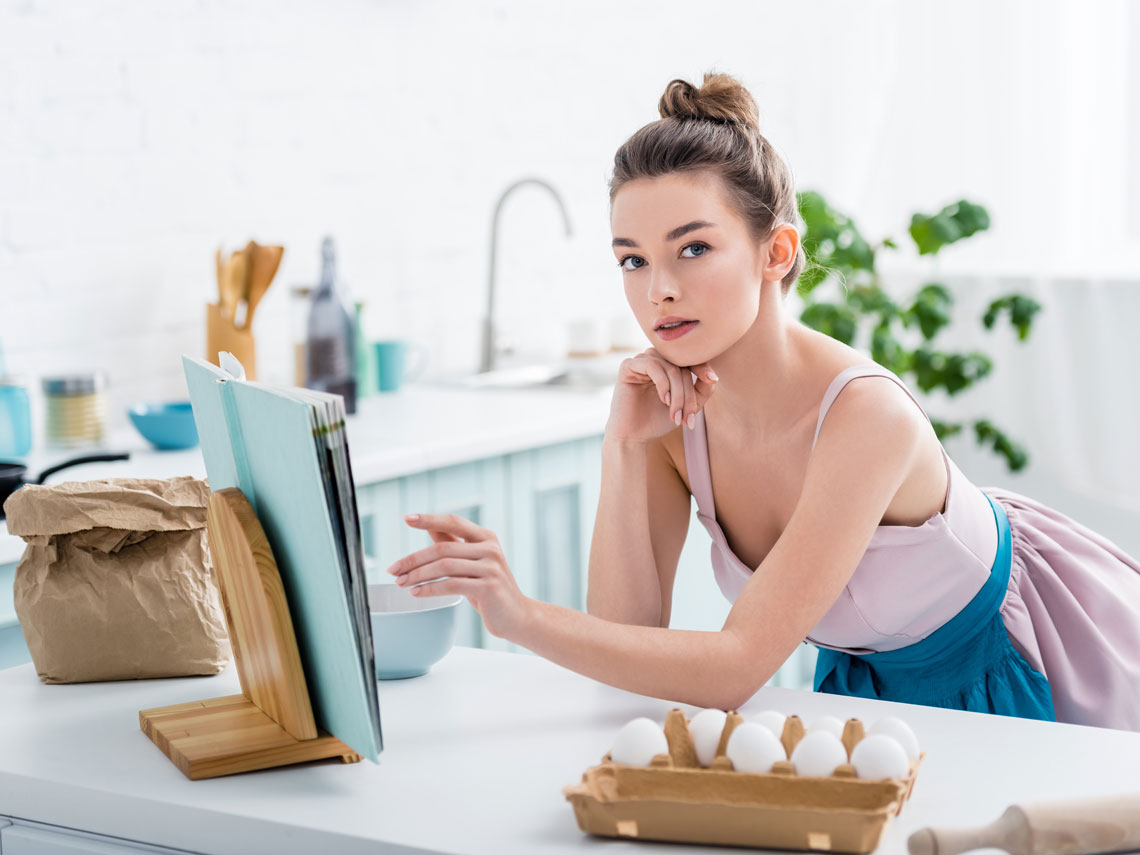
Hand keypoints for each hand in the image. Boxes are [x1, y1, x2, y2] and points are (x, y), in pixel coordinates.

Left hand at [386, 513, 532, 641]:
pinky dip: (430, 589)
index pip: (453, 522)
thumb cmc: (490, 587)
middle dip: (413, 559)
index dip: (429, 519)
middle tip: (393, 570)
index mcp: (486, 537)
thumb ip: (454, 544)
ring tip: (401, 583)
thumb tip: (429, 527)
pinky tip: (417, 593)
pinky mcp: (488, 587)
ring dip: (417, 575)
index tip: (407, 518)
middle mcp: (490, 548)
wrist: (517, 615)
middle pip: (443, 548)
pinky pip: (451, 585)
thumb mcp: (473, 562)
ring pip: (444, 566)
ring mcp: (491, 567)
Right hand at [604, 347, 718, 442]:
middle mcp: (655, 359)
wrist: (634, 435)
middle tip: (688, 417)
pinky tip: (664, 400)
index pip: (690, 359)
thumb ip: (701, 390)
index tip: (712, 379)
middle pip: (682, 366)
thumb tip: (713, 377)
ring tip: (675, 413)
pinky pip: (652, 366)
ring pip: (670, 367)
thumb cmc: (659, 419)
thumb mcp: (687, 405)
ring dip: (677, 393)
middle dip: (688, 394)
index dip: (702, 368)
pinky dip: (663, 383)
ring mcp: (641, 361)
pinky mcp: (628, 366)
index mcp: (668, 364)